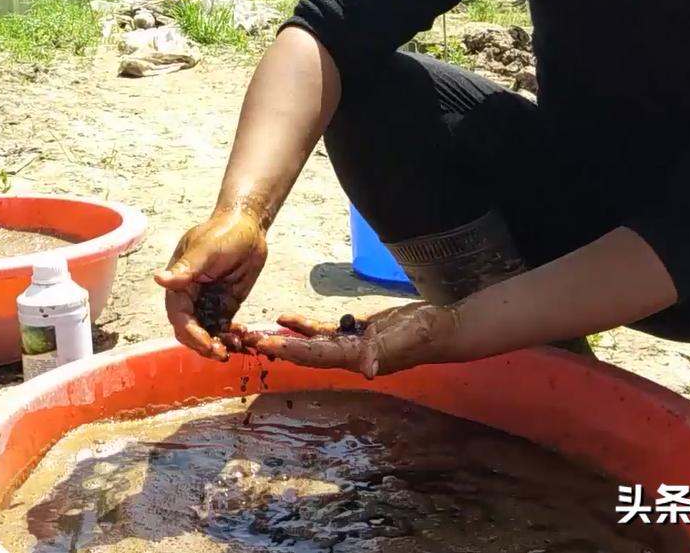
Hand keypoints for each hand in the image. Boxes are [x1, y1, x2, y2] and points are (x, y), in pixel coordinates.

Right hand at [155, 208, 268, 360]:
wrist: (249, 226)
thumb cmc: (225, 232)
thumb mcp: (206, 249)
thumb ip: (186, 268)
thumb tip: (159, 279)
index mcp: (180, 283)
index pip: (180, 316)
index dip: (192, 334)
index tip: (209, 345)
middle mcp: (190, 296)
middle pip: (191, 330)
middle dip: (205, 345)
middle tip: (223, 353)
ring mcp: (208, 302)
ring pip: (207, 332)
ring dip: (219, 343)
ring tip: (238, 344)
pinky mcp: (225, 305)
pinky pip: (224, 327)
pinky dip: (231, 336)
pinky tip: (244, 336)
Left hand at [239, 303, 460, 378]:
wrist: (441, 326)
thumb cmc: (424, 334)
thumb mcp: (403, 340)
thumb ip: (384, 353)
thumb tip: (369, 369)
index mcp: (354, 359)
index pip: (314, 356)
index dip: (288, 351)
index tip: (264, 345)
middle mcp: (347, 356)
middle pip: (305, 353)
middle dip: (278, 347)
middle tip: (248, 341)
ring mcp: (351, 344)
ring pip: (310, 343)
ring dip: (285, 338)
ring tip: (259, 331)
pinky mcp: (356, 331)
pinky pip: (323, 330)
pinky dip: (304, 326)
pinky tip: (287, 319)